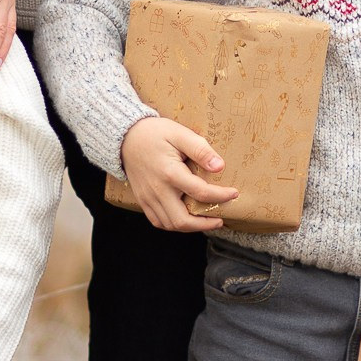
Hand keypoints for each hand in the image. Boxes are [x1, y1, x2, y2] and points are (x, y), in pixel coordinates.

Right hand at [119, 115, 239, 233]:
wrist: (126, 137)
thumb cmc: (155, 133)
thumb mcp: (179, 133)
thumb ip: (200, 150)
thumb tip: (220, 167)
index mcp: (170, 173)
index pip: (201, 193)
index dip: (221, 196)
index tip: (233, 194)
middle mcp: (158, 190)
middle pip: (183, 220)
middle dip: (205, 224)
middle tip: (220, 219)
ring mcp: (148, 198)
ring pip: (170, 225)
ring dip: (191, 227)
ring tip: (205, 220)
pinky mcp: (143, 200)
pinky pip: (158, 222)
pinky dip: (174, 225)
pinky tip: (185, 218)